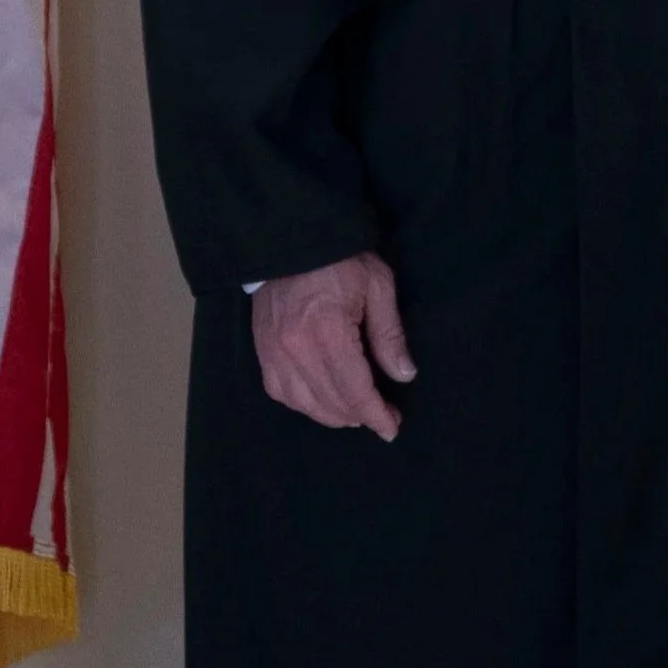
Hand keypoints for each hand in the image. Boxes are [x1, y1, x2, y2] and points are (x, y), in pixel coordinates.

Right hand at [251, 253, 416, 438]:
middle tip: (383, 417)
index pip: (354, 391)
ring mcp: (274, 353)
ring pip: (305, 405)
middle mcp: (296, 350)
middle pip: (331, 403)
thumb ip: (389, 334)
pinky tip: (322, 401)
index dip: (376, 415)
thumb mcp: (378, 285)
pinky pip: (282, 393)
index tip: (392, 427)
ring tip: (356, 413)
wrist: (293, 239)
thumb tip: (404, 375)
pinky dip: (304, 404)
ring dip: (333, 415)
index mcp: (328, 332)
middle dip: (360, 417)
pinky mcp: (262, 351)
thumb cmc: (342, 258)